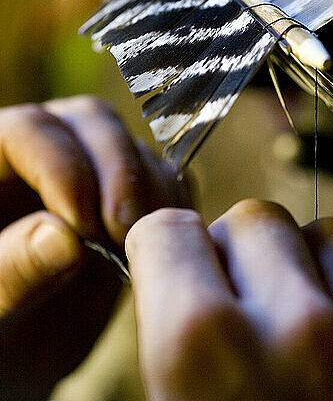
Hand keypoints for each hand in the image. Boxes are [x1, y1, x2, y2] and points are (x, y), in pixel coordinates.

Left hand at [0, 95, 189, 399]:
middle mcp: (44, 156)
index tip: (80, 222)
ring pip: (132, 147)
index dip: (60, 164)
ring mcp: (89, 175)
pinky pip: (161, 179)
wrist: (18, 355)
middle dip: (117, 168)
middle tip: (123, 226)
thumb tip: (65, 238)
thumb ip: (11, 270)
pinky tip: (166, 241)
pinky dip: (172, 203)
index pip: (28, 129)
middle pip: (90, 122)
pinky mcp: (125, 202)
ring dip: (150, 189)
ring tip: (145, 243)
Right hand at [126, 199, 332, 400]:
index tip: (166, 263)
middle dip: (226, 248)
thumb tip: (170, 267)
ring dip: (284, 253)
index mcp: (199, 347)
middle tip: (224, 293)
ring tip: (274, 303)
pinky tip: (318, 309)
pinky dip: (331, 266)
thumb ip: (166, 326)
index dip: (161, 248)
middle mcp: (284, 328)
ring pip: (306, 226)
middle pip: (245, 217)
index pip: (168, 229)